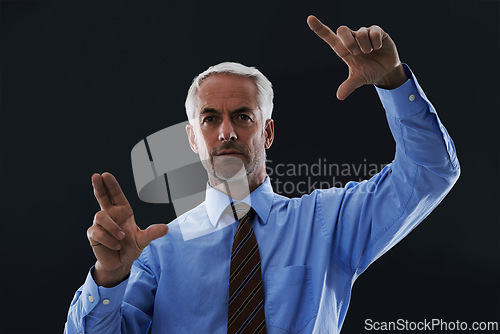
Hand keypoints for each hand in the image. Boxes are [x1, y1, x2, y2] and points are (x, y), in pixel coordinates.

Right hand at [87, 172, 168, 286]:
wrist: (120, 263)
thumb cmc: (131, 247)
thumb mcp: (143, 240)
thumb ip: (152, 233)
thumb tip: (166, 228)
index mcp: (123, 211)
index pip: (116, 195)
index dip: (111, 185)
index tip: (105, 174)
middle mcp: (110, 214)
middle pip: (102, 197)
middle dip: (99, 186)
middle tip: (96, 176)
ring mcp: (100, 224)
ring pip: (100, 216)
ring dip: (112, 227)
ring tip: (121, 238)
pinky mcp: (93, 235)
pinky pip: (97, 232)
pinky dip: (108, 239)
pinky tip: (115, 246)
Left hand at [307, 15, 407, 99]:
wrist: (386, 71)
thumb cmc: (369, 72)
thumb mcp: (358, 80)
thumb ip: (349, 85)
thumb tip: (340, 96)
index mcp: (343, 49)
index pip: (328, 36)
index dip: (319, 28)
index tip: (310, 19)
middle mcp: (352, 39)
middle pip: (341, 29)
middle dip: (349, 42)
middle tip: (356, 54)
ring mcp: (364, 34)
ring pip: (360, 32)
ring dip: (365, 46)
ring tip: (370, 53)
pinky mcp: (377, 31)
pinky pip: (373, 32)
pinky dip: (375, 42)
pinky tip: (378, 48)